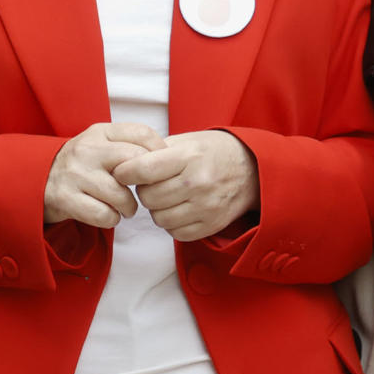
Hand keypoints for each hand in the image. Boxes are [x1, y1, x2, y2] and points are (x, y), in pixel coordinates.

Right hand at [43, 122, 164, 228]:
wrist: (37, 178)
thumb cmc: (83, 163)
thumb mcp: (101, 143)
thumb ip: (129, 144)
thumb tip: (167, 157)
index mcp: (100, 132)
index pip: (142, 134)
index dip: (159, 153)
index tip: (163, 169)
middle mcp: (87, 149)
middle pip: (134, 164)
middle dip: (146, 183)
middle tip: (145, 192)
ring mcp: (75, 174)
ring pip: (120, 195)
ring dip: (129, 207)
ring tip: (125, 208)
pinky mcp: (66, 199)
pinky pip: (104, 215)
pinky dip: (112, 219)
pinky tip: (109, 215)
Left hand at [111, 129, 257, 241]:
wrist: (251, 170)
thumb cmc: (213, 152)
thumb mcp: (187, 140)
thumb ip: (156, 151)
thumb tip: (124, 165)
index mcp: (189, 157)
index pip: (144, 169)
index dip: (125, 172)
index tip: (121, 172)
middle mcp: (198, 183)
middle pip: (148, 197)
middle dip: (144, 191)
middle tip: (152, 183)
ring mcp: (205, 207)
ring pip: (159, 218)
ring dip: (157, 209)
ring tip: (168, 195)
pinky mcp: (211, 225)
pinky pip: (175, 233)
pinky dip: (172, 223)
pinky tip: (179, 208)